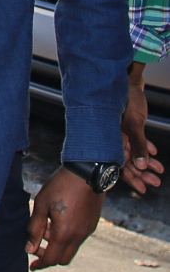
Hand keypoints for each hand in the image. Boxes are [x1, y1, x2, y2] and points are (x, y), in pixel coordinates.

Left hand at [26, 167, 104, 269]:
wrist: (87, 174)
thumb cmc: (60, 187)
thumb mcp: (41, 205)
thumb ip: (34, 228)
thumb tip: (29, 249)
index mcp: (64, 234)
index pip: (51, 259)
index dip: (40, 264)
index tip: (31, 266)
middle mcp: (78, 237)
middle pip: (62, 258)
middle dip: (48, 256)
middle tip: (35, 247)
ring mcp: (87, 231)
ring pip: (70, 248)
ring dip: (56, 245)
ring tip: (44, 227)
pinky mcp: (91, 224)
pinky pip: (77, 239)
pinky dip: (65, 237)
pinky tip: (56, 221)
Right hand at [122, 63, 162, 191]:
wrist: (129, 83)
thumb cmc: (129, 101)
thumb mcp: (135, 125)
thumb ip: (138, 145)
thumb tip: (141, 166)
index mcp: (111, 139)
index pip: (119, 165)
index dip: (131, 178)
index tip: (142, 189)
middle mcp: (114, 138)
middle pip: (128, 162)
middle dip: (142, 174)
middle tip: (155, 183)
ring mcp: (121, 132)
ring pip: (134, 153)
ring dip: (147, 163)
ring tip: (159, 172)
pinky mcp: (128, 126)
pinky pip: (137, 142)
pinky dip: (146, 148)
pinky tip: (155, 154)